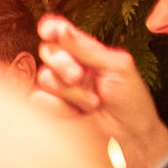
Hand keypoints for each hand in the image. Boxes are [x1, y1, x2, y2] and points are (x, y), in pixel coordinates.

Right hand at [35, 15, 167, 167]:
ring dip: (70, 91)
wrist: (129, 139)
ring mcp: (56, 90)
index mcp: (84, 53)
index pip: (59, 32)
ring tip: (91, 103)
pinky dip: (59, 107)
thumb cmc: (130, 102)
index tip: (51, 30)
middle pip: (46, 51)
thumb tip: (59, 28)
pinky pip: (38, 100)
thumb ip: (87, 48)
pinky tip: (77, 115)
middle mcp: (66, 68)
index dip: (51, 28)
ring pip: (43, 77)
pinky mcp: (46, 111)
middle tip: (81, 77)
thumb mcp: (117, 66)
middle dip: (64, 63)